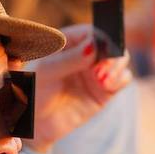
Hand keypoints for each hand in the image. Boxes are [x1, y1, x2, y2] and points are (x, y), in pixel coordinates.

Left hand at [26, 24, 131, 150]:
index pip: (92, 32)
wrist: (33, 121)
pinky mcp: (105, 91)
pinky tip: (107, 85)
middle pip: (110, 44)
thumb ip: (70, 59)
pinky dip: (120, 79)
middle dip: (111, 53)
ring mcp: (96, 72)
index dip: (101, 36)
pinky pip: (121, 80)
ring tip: (102, 79)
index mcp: (70, 42)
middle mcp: (86, 55)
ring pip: (119, 61)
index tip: (100, 47)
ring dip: (116, 66)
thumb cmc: (33, 90)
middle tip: (101, 68)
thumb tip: (94, 45)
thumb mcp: (46, 71)